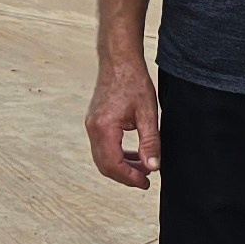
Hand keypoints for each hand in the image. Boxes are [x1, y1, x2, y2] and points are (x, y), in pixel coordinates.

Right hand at [86, 54, 162, 187]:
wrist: (118, 60)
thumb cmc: (133, 81)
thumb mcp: (147, 113)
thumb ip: (150, 142)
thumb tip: (152, 166)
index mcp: (104, 128)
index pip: (113, 164)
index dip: (130, 178)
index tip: (146, 182)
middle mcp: (93, 128)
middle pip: (104, 165)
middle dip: (125, 176)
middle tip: (145, 179)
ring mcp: (91, 125)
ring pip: (102, 157)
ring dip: (121, 166)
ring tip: (142, 168)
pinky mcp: (94, 121)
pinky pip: (102, 146)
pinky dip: (116, 155)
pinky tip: (133, 154)